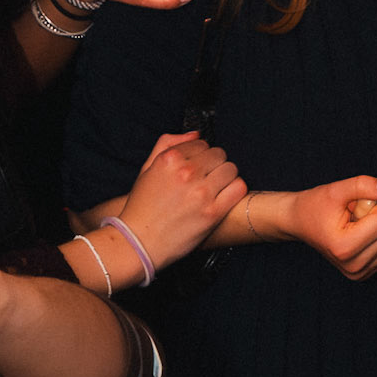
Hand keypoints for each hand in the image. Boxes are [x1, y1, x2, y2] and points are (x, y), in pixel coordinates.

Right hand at [120, 131, 246, 270]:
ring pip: (231, 169)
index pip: (201, 143)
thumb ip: (168, 144)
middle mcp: (186, 172)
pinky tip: (225, 196)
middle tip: (207, 178)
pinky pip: (238, 188)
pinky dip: (235, 189)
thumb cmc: (142, 207)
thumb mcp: (147, 168)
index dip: (201, 155)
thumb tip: (196, 134)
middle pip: (219, 154)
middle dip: (215, 164)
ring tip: (216, 188)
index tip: (197, 167)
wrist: (138, 242)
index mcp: (169, 159)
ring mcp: (201, 192)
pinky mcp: (213, 212)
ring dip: (226, 176)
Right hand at [284, 176, 376, 279]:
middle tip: (354, 215)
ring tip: (355, 224)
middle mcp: (354, 266)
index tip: (353, 206)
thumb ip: (365, 186)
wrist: (299, 222)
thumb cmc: (314, 206)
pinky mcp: (365, 273)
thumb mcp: (337, 190)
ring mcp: (360, 272)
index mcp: (345, 248)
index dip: (373, 205)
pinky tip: (359, 234)